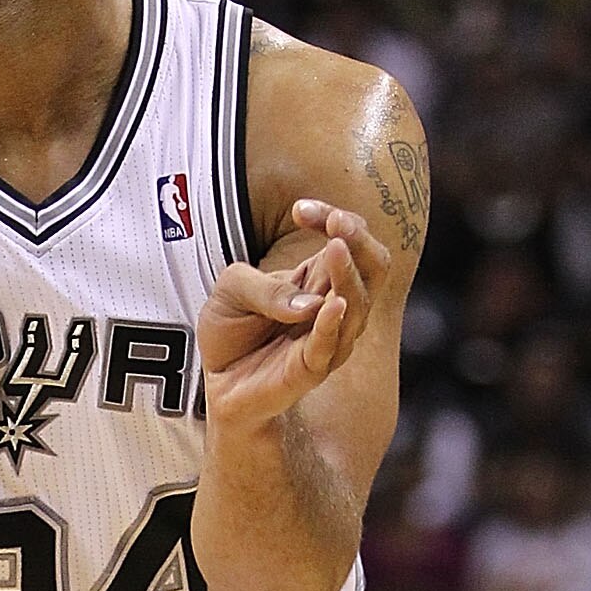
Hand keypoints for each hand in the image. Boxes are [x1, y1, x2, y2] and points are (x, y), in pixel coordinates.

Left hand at [198, 202, 390, 433]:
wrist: (217, 380)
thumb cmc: (231, 331)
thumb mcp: (232, 289)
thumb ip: (264, 288)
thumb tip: (310, 302)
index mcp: (320, 279)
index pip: (349, 239)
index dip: (334, 219)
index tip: (301, 210)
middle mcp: (334, 307)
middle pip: (372, 267)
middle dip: (358, 239)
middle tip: (335, 221)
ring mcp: (329, 338)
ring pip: (357, 305)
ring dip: (348, 275)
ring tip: (335, 248)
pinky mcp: (311, 370)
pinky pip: (329, 345)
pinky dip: (332, 324)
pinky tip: (333, 304)